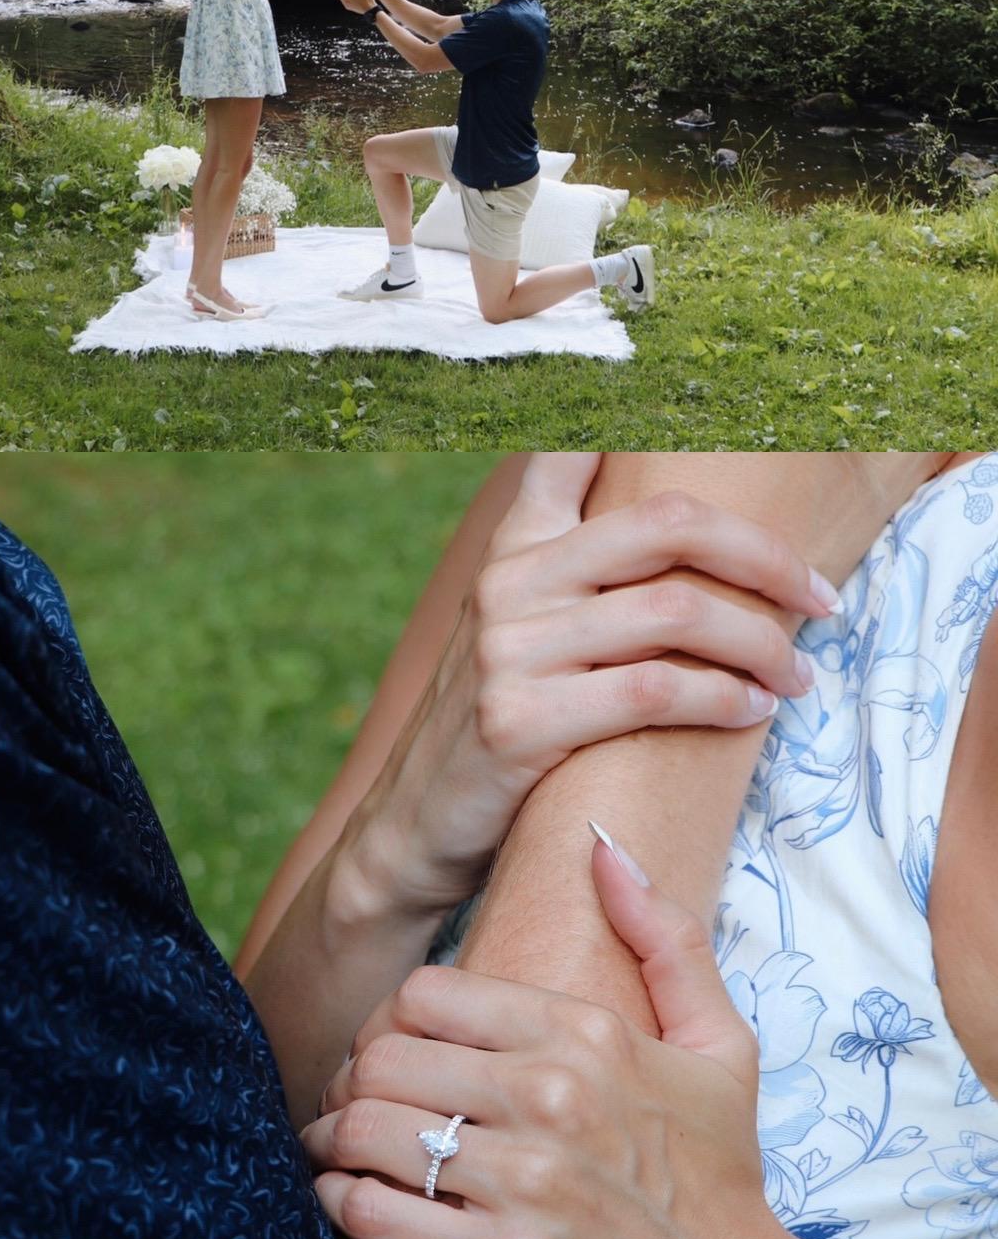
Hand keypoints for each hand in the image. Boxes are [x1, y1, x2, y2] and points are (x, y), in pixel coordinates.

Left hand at [304, 834, 792, 1238]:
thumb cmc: (722, 1177)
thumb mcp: (719, 1044)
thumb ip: (664, 936)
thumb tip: (604, 844)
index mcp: (585, 1035)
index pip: (424, 994)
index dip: (392, 1020)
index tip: (393, 1049)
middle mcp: (550, 1098)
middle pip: (383, 1057)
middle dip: (352, 1079)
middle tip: (350, 1100)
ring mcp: (525, 1184)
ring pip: (367, 1128)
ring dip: (332, 1139)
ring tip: (333, 1147)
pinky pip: (374, 1208)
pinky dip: (339, 1199)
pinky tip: (343, 1196)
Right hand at [344, 454, 835, 915]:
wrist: (420, 820)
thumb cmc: (504, 718)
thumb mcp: (520, 623)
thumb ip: (580, 568)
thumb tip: (691, 529)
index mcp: (514, 544)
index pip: (573, 450)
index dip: (643, 418)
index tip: (736, 431)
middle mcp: (507, 581)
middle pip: (667, 525)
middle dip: (766, 557)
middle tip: (819, 597)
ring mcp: (507, 649)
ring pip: (675, 613)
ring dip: (762, 645)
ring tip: (794, 674)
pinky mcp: (519, 721)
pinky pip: (654, 690)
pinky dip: (722, 698)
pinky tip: (750, 710)